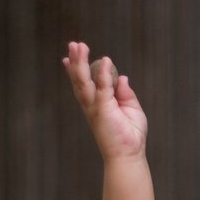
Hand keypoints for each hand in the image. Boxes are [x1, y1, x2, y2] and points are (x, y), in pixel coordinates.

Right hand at [62, 41, 146, 161]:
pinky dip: (104, 75)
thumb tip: (122, 77)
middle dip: (76, 61)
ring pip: (84, 81)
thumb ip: (125, 93)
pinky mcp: (104, 110)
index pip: (84, 84)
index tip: (67, 57)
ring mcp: (96, 107)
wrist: (129, 155)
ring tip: (78, 47)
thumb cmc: (130, 136)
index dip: (75, 70)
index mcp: (97, 105)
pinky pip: (104, 89)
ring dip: (81, 63)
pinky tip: (105, 61)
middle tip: (73, 44)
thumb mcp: (131, 109)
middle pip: (80, 79)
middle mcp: (92, 105)